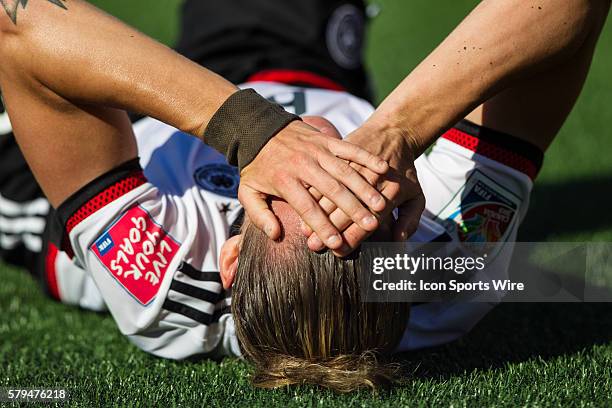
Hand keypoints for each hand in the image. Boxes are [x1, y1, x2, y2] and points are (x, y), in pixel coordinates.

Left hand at [238, 120, 389, 249]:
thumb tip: (275, 236)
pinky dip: (366, 157)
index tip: (337, 244)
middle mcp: (303, 165)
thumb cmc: (255, 165)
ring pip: (345, 171)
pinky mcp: (326, 140)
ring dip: (364, 188)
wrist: (257, 128)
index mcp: (284, 181)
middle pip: (332, 190)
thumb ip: (259, 216)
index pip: (307, 207)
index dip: (322, 226)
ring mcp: (317, 151)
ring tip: (380, 205)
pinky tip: (383, 168)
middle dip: (352, 209)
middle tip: (370, 225)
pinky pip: (349, 148)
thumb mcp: (247, 192)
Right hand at [303, 122, 425, 255]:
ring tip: (306, 233)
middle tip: (315, 246)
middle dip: (329, 229)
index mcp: (391, 191)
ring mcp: (355, 165)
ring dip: (318, 214)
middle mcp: (372, 179)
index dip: (353, 237)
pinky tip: (306, 206)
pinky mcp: (343, 156)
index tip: (339, 251)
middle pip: (347, 208)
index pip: (369, 219)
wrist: (395, 131)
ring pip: (333, 193)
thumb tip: (399, 240)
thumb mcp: (417, 196)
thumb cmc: (405, 170)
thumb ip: (410, 220)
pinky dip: (314, 193)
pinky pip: (325, 175)